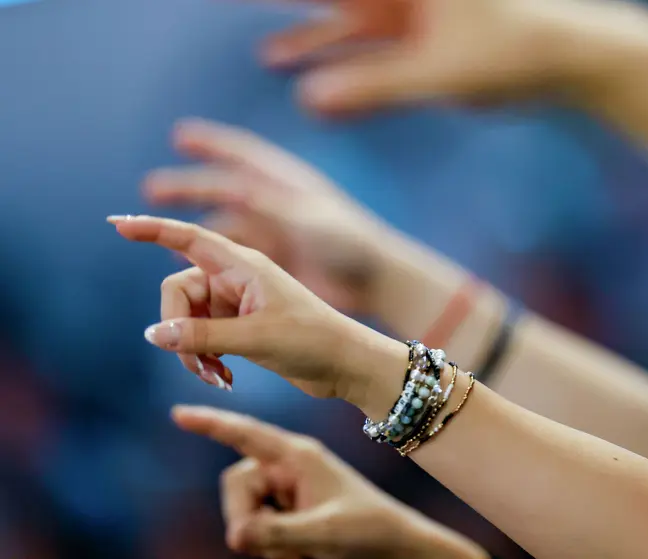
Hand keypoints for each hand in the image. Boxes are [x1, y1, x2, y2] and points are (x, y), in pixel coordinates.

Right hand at [143, 120, 475, 347]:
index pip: (188, 239)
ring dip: (192, 352)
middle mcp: (236, 278)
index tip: (116, 224)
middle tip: (199, 363)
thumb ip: (202, 335)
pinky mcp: (241, 326)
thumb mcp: (255, 338)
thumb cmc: (313, 341)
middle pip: (177, 292)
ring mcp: (237, 302)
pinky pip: (202, 338)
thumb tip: (153, 335)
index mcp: (243, 265)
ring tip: (215, 376)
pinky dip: (205, 359)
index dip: (151, 230)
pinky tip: (224, 380)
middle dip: (176, 329)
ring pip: (187, 320)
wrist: (347, 365)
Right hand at [172, 405, 488, 558]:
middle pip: (236, 485)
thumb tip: (234, 534)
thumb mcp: (325, 532)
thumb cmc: (368, 531)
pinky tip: (300, 553)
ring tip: (300, 552)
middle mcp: (287, 467)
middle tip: (273, 547)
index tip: (178, 413)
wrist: (394, 546)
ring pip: (244, 512)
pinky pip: (256, 528)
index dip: (211, 425)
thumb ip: (278, 532)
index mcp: (298, 455)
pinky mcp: (286, 511)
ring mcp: (286, 490)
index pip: (246, 435)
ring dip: (263, 539)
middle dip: (246, 519)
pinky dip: (272, 546)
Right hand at [257, 0, 582, 112]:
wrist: (567, 59)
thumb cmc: (512, 52)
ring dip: (313, 39)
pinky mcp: (424, 38)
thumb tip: (308, 102)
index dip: (295, 4)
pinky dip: (348, 64)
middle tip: (238, 15)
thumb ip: (374, 87)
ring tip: (270, 56)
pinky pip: (373, 50)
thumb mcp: (439, 72)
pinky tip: (315, 85)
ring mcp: (414, 12)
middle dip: (296, 11)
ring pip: (350, 24)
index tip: (234, 7)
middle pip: (338, 2)